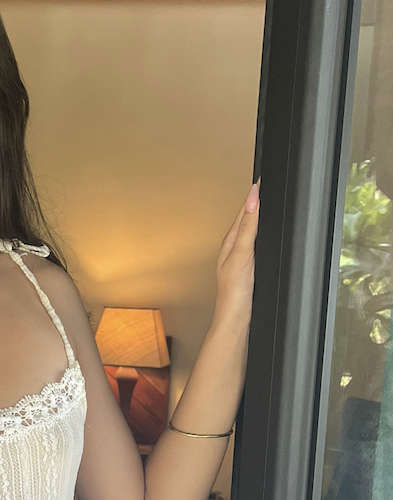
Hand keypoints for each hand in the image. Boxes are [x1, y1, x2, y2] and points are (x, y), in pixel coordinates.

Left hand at [214, 180, 258, 329]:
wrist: (237, 320)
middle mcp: (235, 249)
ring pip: (253, 234)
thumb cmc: (234, 293)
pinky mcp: (251, 270)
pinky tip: (269, 239)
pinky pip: (259, 247)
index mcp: (230, 242)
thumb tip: (252, 201)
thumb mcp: (241, 254)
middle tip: (267, 186)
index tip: (262, 179)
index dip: (254, 196)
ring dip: (260, 220)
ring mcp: (243, 260)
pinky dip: (264, 238)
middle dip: (258, 204)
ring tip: (268, 203)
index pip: (244, 212)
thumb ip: (247, 228)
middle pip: (248, 221)